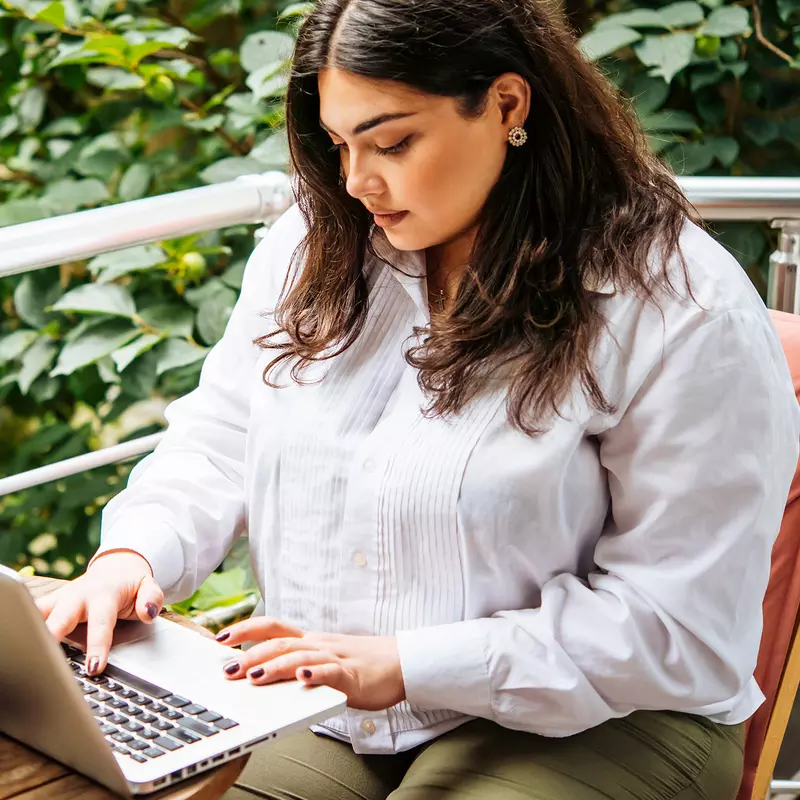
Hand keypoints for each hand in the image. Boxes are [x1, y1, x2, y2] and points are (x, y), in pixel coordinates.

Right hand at [36, 550, 162, 675]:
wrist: (116, 567)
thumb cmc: (131, 584)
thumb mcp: (148, 586)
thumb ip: (152, 598)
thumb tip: (148, 612)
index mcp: (104, 595)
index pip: (101, 624)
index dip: (98, 646)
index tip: (94, 667)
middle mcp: (78, 596)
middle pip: (61, 617)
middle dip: (53, 636)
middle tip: (46, 660)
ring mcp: (61, 598)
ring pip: (40, 613)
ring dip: (34, 629)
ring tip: (30, 652)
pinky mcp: (50, 603)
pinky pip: (34, 612)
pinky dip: (28, 623)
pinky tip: (24, 641)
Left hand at [215, 617, 405, 710]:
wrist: (401, 662)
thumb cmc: (360, 665)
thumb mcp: (323, 661)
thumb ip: (296, 665)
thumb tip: (259, 674)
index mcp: (310, 641)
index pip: (273, 628)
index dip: (246, 629)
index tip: (220, 637)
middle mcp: (319, 645)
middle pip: (281, 642)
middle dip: (251, 654)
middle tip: (227, 669)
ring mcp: (335, 659)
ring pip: (301, 657)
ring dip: (276, 665)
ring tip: (255, 676)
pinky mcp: (353, 676)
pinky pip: (332, 673)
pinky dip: (316, 674)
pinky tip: (304, 678)